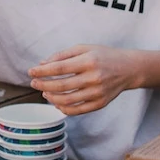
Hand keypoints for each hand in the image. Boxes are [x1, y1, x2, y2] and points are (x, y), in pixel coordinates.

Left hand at [27, 45, 141, 116]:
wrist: (129, 68)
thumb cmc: (104, 55)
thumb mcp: (84, 48)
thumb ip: (63, 55)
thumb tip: (42, 64)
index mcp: (89, 61)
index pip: (60, 68)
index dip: (43, 71)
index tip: (31, 72)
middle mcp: (94, 77)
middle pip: (61, 86)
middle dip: (43, 85)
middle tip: (34, 83)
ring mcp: (98, 92)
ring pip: (67, 100)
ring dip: (51, 97)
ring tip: (44, 92)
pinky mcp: (100, 103)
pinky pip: (77, 110)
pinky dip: (63, 108)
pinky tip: (57, 102)